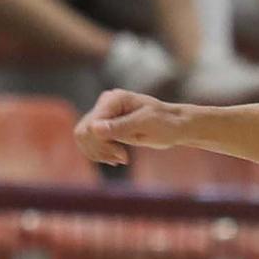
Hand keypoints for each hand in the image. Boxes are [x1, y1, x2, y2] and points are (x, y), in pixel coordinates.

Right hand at [75, 89, 190, 164]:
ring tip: (122, 158)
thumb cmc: (166, 123)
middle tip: (122, 158)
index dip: (103, 144)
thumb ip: (120, 126)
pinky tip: (117, 158)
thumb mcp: (145, 125)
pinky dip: (101, 154)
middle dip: (100, 149)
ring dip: (100, 153)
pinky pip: (90, 142)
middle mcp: (105, 104)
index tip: (124, 156)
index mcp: (114, 99)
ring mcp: (104, 115)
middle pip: (84, 132)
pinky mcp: (106, 126)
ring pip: (84, 138)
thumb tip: (94, 128)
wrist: (175, 126)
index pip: (92, 125)